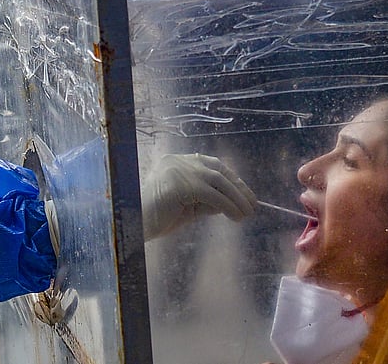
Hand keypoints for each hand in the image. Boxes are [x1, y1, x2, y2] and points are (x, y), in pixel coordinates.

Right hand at [141, 153, 255, 240]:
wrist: (135, 225)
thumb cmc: (157, 218)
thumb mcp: (188, 206)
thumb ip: (207, 200)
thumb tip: (233, 202)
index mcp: (176, 162)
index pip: (211, 165)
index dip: (231, 179)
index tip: (244, 194)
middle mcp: (178, 161)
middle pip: (217, 170)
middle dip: (238, 187)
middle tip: (252, 204)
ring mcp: (180, 170)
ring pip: (218, 181)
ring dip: (237, 198)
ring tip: (247, 213)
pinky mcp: (182, 184)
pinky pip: (213, 195)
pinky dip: (228, 206)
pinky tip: (236, 217)